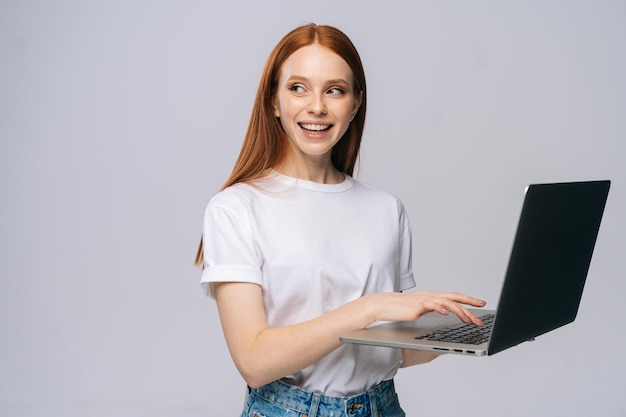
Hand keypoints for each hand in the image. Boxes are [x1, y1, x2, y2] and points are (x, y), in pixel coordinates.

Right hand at [363, 291, 486, 326]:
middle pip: (455, 297)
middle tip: (482, 310)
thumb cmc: (399, 308)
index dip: (468, 300)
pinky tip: (447, 313)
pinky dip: (441, 308)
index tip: (480, 304)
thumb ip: (431, 309)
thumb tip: (442, 313)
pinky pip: (432, 305)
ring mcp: (425, 300)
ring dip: (460, 311)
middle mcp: (431, 296)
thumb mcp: (419, 309)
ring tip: (469, 319)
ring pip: (447, 302)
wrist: (383, 304)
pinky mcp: (417, 305)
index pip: (454, 297)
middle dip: (470, 304)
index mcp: (432, 297)